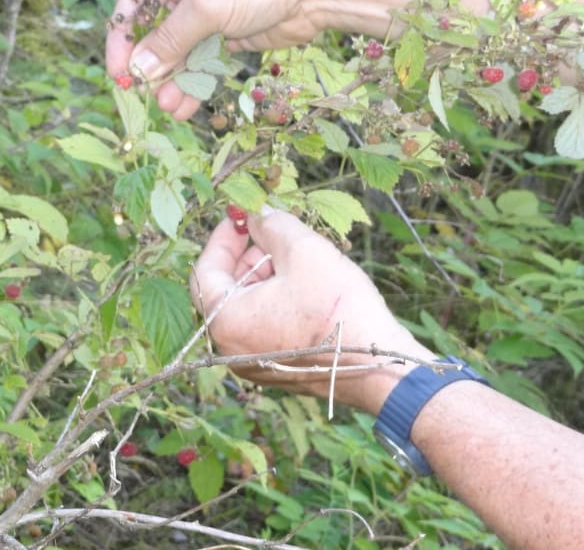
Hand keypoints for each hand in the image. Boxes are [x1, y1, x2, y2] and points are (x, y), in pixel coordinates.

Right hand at [105, 0, 320, 120]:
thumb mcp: (206, 7)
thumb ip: (171, 40)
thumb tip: (139, 69)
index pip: (133, 2)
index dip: (122, 38)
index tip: (118, 71)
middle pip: (156, 32)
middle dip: (152, 66)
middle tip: (145, 96)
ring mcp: (209, 13)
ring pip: (180, 53)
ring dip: (174, 81)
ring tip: (170, 108)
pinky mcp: (229, 35)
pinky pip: (203, 63)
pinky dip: (195, 83)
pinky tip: (185, 104)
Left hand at [190, 208, 434, 411]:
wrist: (379, 362)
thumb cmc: (338, 308)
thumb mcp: (304, 251)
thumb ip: (273, 225)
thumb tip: (259, 214)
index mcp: (227, 321)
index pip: (205, 270)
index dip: (223, 237)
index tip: (241, 217)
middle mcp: (231, 348)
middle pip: (227, 290)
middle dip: (249, 256)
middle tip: (275, 233)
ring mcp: (254, 363)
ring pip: (249, 308)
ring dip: (267, 277)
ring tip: (299, 258)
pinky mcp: (279, 369)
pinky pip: (265, 327)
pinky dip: (277, 301)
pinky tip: (308, 285)